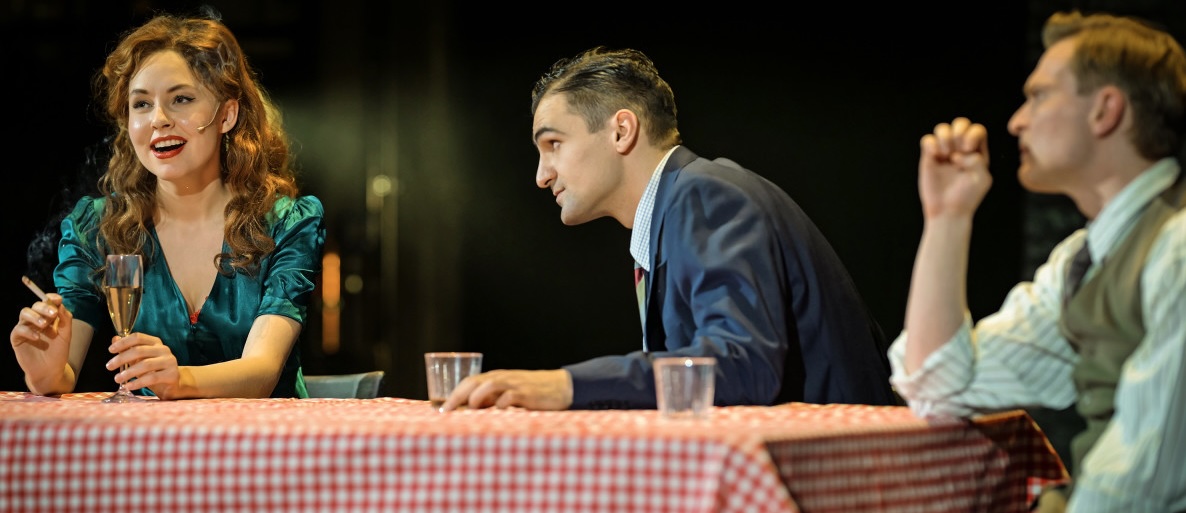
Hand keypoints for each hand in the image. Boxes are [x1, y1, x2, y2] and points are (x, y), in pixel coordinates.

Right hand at [10, 293, 72, 363]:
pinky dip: (28, 331)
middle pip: (35, 305)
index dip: (51, 298)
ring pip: (25, 313)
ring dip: (35, 316)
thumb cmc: (58, 352)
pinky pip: (18, 329)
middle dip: (44, 307)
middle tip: (53, 314)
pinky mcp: (17, 338)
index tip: (58, 300)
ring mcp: (26, 328)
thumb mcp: (66, 335)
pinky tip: (37, 337)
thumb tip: (61, 305)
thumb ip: (65, 320)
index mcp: (49, 317)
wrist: (50, 370)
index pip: (47, 302)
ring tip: (44, 324)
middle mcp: (36, 320)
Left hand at [107, 332, 179, 393]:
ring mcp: (169, 361)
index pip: (138, 337)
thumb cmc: (153, 370)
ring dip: (128, 372)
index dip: (123, 342)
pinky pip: (152, 378)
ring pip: (146, 364)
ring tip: (117, 379)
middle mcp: (163, 349)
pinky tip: (128, 386)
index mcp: (155, 342)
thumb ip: (128, 350)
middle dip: (122, 358)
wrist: (172, 384)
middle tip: (109, 367)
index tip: (110, 350)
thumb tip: (114, 339)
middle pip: (140, 350)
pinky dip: (138, 383)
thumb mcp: (139, 359)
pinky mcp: (172, 374)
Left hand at [440, 369, 572, 410]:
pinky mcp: (527, 393)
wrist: (560, 387)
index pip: (469, 381)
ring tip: (470, 408)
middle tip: (446, 410)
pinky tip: (497, 410)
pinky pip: (511, 396)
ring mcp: (514, 385)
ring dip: (477, 396)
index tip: (441, 410)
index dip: (454, 394)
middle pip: (474, 381)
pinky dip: (502, 403)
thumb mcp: (509, 394)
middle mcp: (502, 379)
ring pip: (489, 384)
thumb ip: (492, 400)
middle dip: (457, 395)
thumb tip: (470, 413)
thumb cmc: (532, 393)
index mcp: (495, 378)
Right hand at [918, 117, 992, 218]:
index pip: (976, 130)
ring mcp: (943, 153)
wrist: (948, 210)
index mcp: (976, 152)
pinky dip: (931, 143)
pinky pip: (927, 139)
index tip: (967, 150)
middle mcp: (960, 149)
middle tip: (958, 148)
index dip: (972, 134)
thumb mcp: (982, 179)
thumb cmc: (967, 197)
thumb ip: (978, 161)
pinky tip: (935, 156)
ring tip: (945, 154)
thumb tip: (959, 153)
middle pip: (960, 123)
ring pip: (942, 128)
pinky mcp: (928, 158)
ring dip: (944, 137)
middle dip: (959, 130)